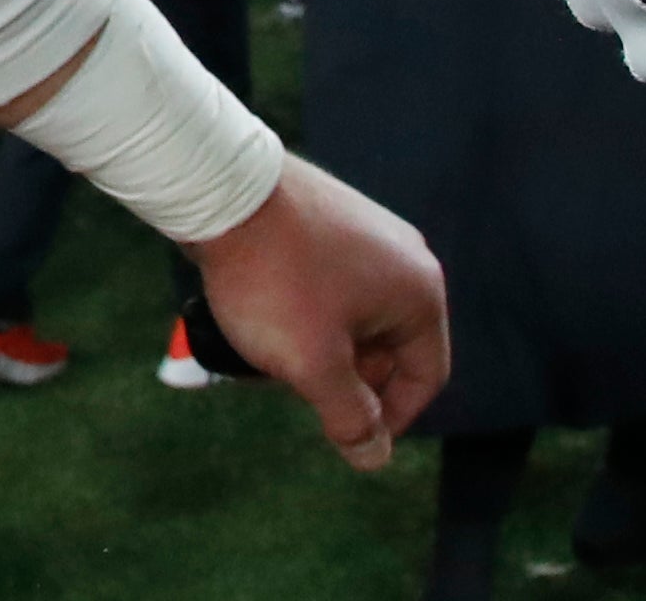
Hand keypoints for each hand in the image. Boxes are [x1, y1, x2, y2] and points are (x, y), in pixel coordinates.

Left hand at [186, 154, 445, 468]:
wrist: (220, 188)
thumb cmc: (274, 279)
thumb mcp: (314, 364)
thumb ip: (349, 417)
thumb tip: (374, 456)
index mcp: (419, 291)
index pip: (426, 376)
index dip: (390, 418)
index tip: (346, 436)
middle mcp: (404, 256)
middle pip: (391, 347)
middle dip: (347, 380)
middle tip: (299, 391)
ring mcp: (367, 233)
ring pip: (356, 318)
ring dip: (321, 349)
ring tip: (271, 358)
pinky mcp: (330, 222)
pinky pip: (331, 287)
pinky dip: (307, 314)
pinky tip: (264, 321)